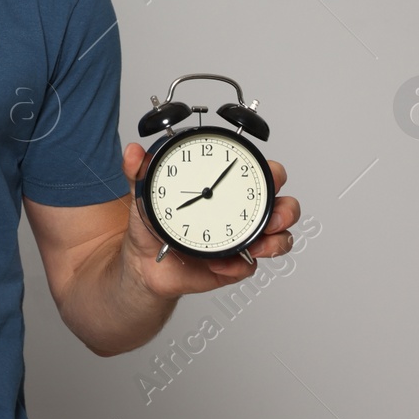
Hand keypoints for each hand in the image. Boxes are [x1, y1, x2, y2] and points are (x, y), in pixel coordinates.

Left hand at [118, 142, 299, 300]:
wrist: (142, 263)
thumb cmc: (153, 223)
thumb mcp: (144, 195)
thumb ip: (138, 172)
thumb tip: (133, 151)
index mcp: (223, 187)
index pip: (258, 172)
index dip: (271, 171)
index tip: (267, 173)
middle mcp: (239, 211)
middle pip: (281, 204)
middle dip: (286, 208)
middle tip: (273, 214)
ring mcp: (240, 238)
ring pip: (278, 238)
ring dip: (276, 240)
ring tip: (259, 244)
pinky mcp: (234, 264)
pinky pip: (249, 266)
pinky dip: (239, 265)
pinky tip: (221, 264)